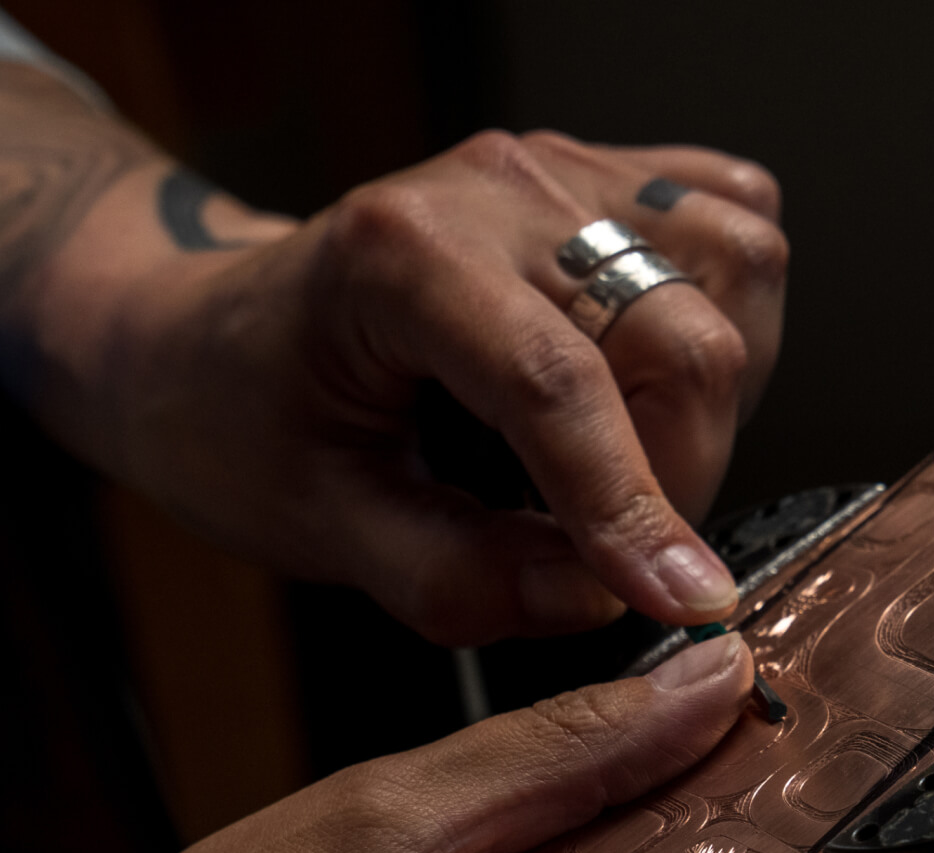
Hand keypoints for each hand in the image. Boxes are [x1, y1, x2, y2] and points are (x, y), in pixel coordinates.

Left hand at [0, 61, 790, 643]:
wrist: (196, 333)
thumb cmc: (234, 417)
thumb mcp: (318, 526)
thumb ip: (459, 575)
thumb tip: (602, 600)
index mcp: (399, 258)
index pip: (559, 386)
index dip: (635, 506)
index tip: (683, 603)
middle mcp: (493, 191)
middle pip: (680, 331)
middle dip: (682, 472)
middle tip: (624, 558)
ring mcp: (556, 169)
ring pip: (738, 267)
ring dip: (717, 395)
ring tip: (636, 461)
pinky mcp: (601, 173)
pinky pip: (733, 224)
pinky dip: (734, 312)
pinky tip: (660, 381)